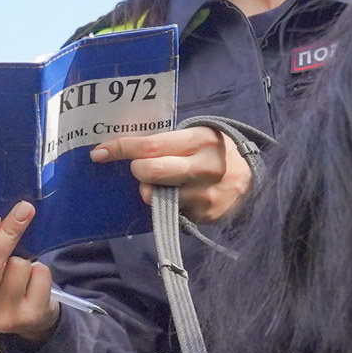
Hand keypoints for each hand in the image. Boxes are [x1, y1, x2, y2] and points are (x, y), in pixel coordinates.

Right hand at [0, 203, 57, 341]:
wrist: (28, 318)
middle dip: (8, 233)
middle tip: (23, 209)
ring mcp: (3, 318)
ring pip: (18, 267)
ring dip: (23, 259)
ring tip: (19, 272)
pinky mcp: (29, 317)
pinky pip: (39, 275)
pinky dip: (40, 270)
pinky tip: (33, 282)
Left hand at [95, 124, 252, 223]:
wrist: (251, 180)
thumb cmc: (215, 153)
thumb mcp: (197, 137)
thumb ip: (167, 143)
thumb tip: (126, 151)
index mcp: (199, 140)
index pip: (150, 145)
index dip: (121, 148)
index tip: (99, 152)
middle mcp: (203, 167)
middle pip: (150, 172)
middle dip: (136, 171)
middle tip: (139, 170)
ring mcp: (204, 195)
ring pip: (156, 196)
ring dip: (150, 190)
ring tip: (165, 183)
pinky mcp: (203, 216)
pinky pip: (170, 211)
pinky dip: (167, 204)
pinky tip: (181, 196)